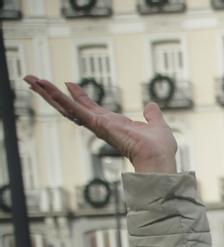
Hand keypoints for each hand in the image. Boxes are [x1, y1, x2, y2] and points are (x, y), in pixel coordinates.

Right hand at [24, 76, 176, 172]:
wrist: (158, 156)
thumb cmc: (159, 147)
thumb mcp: (156, 124)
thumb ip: (152, 115)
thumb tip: (151, 105)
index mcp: (114, 124)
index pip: (91, 108)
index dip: (79, 96)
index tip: (68, 84)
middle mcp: (101, 125)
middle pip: (72, 107)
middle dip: (53, 94)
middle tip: (35, 81)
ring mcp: (96, 125)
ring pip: (66, 107)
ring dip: (48, 93)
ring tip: (30, 80)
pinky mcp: (96, 124)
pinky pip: (74, 108)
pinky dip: (59, 97)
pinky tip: (44, 86)